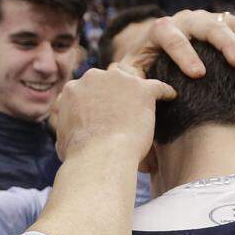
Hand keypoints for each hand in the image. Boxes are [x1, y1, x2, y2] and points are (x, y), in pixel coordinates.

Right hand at [50, 65, 175, 163]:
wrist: (101, 157)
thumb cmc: (80, 156)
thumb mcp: (63, 141)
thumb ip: (67, 130)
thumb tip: (67, 137)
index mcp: (72, 88)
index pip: (89, 87)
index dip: (98, 98)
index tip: (106, 110)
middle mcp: (93, 77)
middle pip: (109, 77)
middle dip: (116, 90)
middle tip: (126, 107)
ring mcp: (119, 81)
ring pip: (132, 79)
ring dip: (138, 90)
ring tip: (147, 102)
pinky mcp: (142, 90)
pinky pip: (158, 87)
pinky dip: (165, 92)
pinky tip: (171, 98)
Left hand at [117, 9, 234, 78]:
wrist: (154, 57)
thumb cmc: (144, 73)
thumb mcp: (133, 78)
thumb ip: (133, 85)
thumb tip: (138, 99)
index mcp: (160, 31)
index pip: (170, 36)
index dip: (183, 53)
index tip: (198, 75)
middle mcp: (184, 20)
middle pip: (205, 24)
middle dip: (224, 43)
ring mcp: (205, 20)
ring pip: (228, 22)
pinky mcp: (221, 26)